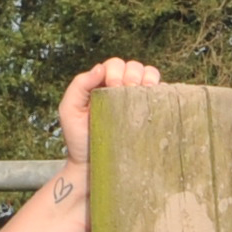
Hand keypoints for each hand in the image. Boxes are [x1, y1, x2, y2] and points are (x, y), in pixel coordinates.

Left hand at [48, 57, 163, 169]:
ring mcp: (137, 101)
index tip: (113, 86)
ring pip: (150, 75)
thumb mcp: (69, 110)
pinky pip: (161, 94)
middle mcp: (121, 89)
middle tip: (127, 89)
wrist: (93, 166)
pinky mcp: (150, 113)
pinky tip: (154, 98)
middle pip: (134, 67)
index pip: (115, 65)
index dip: (116, 71)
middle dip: (132, 73)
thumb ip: (79, 86)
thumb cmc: (79, 139)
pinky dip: (161, 89)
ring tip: (144, 90)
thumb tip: (100, 68)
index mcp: (103, 84)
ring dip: (149, 77)